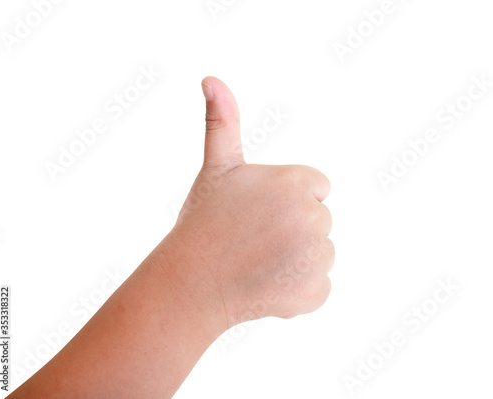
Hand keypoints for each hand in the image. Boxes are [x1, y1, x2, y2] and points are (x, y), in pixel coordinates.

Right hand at [166, 77, 333, 328]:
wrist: (192, 282)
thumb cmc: (204, 221)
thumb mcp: (217, 168)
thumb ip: (222, 122)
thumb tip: (210, 79)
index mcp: (296, 182)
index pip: (317, 187)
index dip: (288, 199)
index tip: (261, 211)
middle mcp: (312, 217)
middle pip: (320, 219)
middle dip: (293, 228)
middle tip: (256, 238)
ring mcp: (315, 258)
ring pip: (321, 252)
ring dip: (298, 258)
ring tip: (260, 262)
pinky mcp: (315, 293)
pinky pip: (319, 284)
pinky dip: (299, 288)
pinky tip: (268, 285)